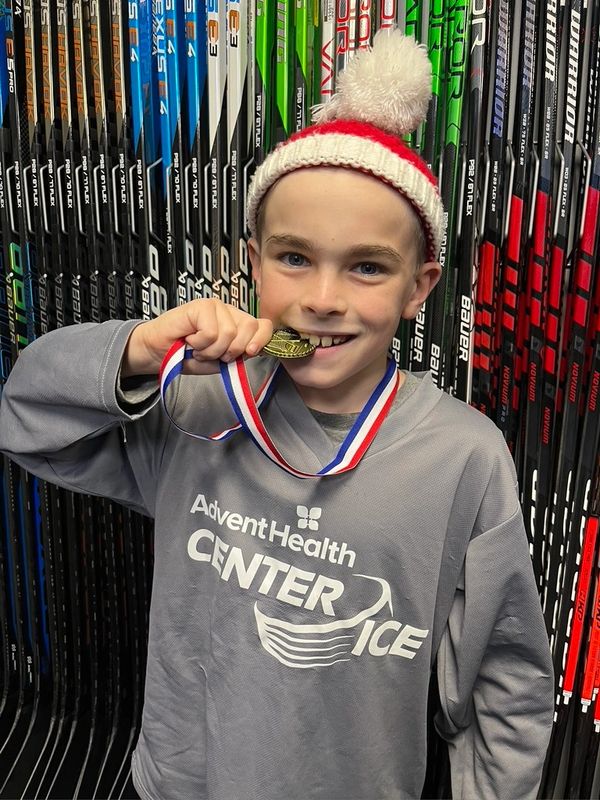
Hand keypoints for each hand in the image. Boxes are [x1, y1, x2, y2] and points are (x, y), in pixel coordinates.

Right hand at [121, 299, 272, 376]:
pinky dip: (199, 343)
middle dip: (231, 350)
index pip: (263, 325)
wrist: (158, 352)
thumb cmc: (186, 355)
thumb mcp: (219, 361)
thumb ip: (238, 355)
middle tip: (212, 354)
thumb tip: (256, 350)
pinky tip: (190, 340)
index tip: (250, 353)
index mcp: (238, 324)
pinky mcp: (201, 306)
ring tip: (198, 348)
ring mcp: (216, 306)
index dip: (262, 339)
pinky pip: (212, 332)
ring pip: (229, 333)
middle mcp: (230, 312)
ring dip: (211, 349)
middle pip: (249, 329)